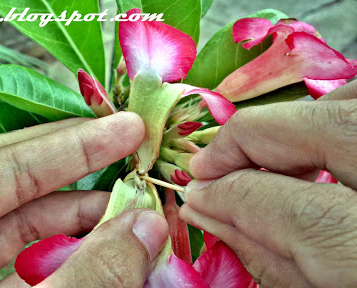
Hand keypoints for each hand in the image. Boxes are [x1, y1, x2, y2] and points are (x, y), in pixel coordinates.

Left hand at [0, 112, 168, 287]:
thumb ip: (87, 278)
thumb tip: (147, 228)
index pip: (3, 167)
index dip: (74, 146)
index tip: (125, 126)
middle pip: (8, 181)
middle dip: (76, 169)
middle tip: (130, 152)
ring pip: (13, 219)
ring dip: (74, 213)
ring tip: (128, 206)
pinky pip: (8, 254)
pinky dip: (56, 247)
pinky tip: (97, 239)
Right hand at [179, 81, 356, 287]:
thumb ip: (264, 256)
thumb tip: (206, 209)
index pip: (280, 202)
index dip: (225, 193)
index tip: (198, 194)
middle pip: (324, 125)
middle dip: (253, 137)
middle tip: (215, 166)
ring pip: (350, 99)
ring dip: (296, 122)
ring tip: (271, 159)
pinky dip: (332, 119)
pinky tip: (314, 153)